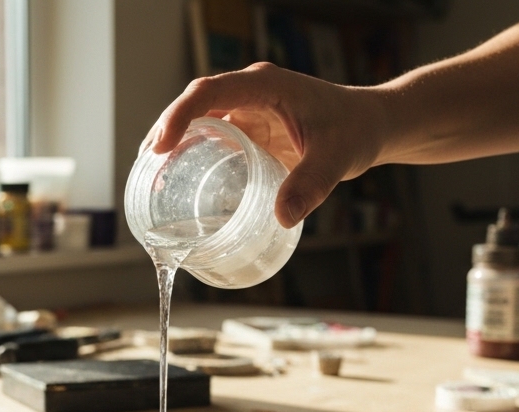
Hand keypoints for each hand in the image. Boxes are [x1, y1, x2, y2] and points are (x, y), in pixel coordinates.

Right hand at [146, 63, 387, 227]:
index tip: (161, 145)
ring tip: (150, 175)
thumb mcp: (337, 158)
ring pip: (198, 118)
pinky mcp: (249, 128)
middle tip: (146, 167)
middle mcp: (250, 92)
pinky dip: (191, 152)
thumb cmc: (355, 131)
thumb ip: (312, 185)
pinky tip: (177, 178)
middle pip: (194, 103)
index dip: (179, 115)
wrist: (371, 125)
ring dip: (173, 141)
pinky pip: (211, 135)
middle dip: (165, 130)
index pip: (209, 92)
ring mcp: (247, 109)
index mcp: (265, 86)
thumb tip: (282, 218)